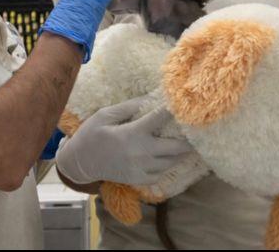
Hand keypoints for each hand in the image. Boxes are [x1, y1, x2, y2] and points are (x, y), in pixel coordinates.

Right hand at [56, 96, 193, 185]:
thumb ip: (128, 107)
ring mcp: (142, 168)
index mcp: (132, 134)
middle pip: (175, 147)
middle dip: (189, 140)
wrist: (80, 163)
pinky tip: (169, 158)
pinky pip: (161, 173)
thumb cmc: (90, 135)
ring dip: (181, 153)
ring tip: (190, 145)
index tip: (184, 104)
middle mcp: (141, 153)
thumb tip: (149, 99)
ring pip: (171, 162)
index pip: (159, 119)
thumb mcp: (104, 115)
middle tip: (198, 132)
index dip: (173, 111)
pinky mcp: (140, 179)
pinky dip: (168, 165)